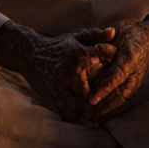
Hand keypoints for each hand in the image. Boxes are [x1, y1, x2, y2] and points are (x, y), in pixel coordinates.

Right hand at [0, 23, 116, 121]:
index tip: (118, 67)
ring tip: (103, 107)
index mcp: (79, 56)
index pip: (106, 59)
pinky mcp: (55, 99)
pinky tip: (89, 114)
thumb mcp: (76, 38)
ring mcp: (62, 88)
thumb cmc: (57, 46)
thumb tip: (113, 32)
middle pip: (99, 90)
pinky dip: (82, 115)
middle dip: (107, 93)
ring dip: (95, 108)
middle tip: (114, 94)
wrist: (30, 56)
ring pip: (86, 105)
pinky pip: (72, 113)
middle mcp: (71, 73)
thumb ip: (96, 35)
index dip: (115, 64)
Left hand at [86, 16, 148, 121]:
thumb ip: (104, 38)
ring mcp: (137, 80)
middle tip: (83, 114)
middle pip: (119, 93)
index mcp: (130, 56)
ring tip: (88, 119)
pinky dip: (111, 108)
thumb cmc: (131, 33)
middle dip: (102, 106)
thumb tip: (88, 47)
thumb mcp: (118, 30)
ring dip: (105, 110)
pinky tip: (99, 115)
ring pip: (121, 99)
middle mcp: (135, 72)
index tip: (91, 99)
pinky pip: (124, 99)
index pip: (116, 75)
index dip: (104, 88)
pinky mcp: (136, 85)